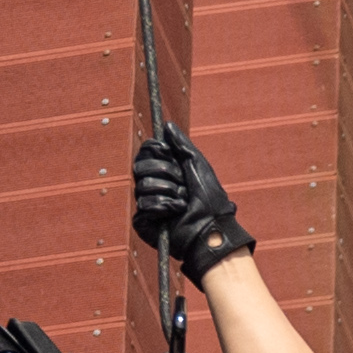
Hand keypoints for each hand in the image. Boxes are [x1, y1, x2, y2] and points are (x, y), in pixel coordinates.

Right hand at [132, 126, 256, 280]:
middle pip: (140, 166)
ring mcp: (147, 204)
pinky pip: (143, 205)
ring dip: (168, 191)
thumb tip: (167, 125)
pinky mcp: (144, 222)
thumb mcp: (198, 165)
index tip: (166, 151)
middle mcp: (153, 186)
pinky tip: (175, 212)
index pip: (145, 152)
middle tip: (181, 182)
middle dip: (165, 171)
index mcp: (164, 171)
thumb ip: (182, 145)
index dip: (153, 150)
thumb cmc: (210, 199)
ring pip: (142, 185)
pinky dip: (162, 207)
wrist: (212, 227)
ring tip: (183, 201)